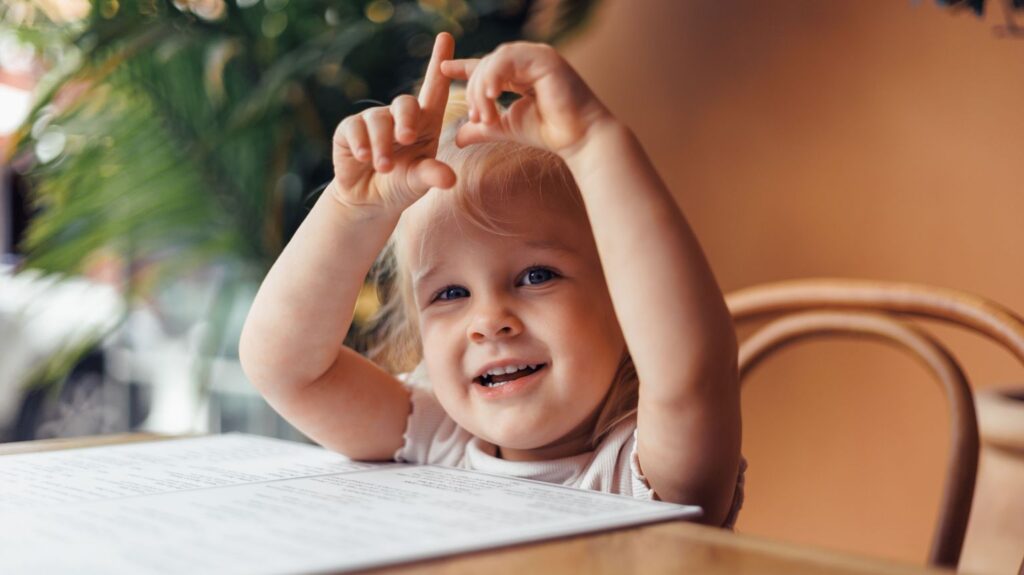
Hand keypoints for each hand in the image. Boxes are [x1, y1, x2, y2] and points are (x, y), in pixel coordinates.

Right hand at [330, 33, 456, 215]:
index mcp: (425, 123)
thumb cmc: (401, 186)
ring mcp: (373, 121)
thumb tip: (449, 179)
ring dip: (382, 145)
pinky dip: (361, 144)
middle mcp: (400, 117)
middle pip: (405, 104)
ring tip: (384, 167)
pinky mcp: (349, 130)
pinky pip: (355, 128)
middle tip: (406, 139)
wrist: (368, 201)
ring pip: (379, 120)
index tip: (446, 37)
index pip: (434, 89)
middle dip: (406, 120)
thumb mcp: (419, 182)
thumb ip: (431, 175)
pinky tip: (364, 158)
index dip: (439, 63)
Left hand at [439, 42, 613, 156]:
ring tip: (484, 115)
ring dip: (482, 89)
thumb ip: (483, 127)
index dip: (464, 67)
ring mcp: (537, 56)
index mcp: (521, 73)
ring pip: (494, 62)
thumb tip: (456, 139)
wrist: (578, 139)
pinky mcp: (545, 58)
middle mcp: (528, 60)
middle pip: (485, 65)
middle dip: (473, 91)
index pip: (487, 66)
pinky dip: (494, 77)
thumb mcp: (506, 127)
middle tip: (475, 119)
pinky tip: (491, 96)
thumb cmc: (549, 133)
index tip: (442, 68)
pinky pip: (508, 61)